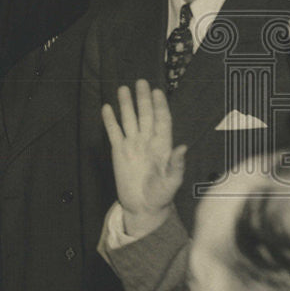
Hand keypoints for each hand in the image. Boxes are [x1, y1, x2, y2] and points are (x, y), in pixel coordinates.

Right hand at [102, 80, 185, 239]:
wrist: (143, 208)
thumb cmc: (161, 197)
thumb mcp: (172, 183)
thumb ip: (176, 165)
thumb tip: (182, 147)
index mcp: (162, 146)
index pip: (162, 121)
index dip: (160, 106)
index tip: (157, 92)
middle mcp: (147, 142)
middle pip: (145, 116)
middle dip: (143, 99)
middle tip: (141, 82)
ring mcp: (132, 145)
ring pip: (129, 120)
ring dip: (126, 105)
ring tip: (123, 89)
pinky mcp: (119, 152)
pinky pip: (114, 132)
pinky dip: (110, 121)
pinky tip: (107, 108)